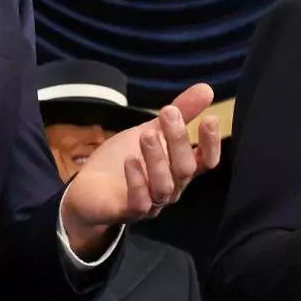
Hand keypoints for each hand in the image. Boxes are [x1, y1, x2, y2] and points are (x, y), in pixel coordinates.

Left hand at [60, 84, 222, 255]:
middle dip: (178, 140)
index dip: (211, 143)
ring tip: (146, 135)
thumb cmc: (125, 158)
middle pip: (185, 169)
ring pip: (164, 186)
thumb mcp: (152, 130)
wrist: (89, 188)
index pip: (206, 161)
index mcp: (179, 169)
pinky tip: (130, 161)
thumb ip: (180, 113)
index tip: (210, 118)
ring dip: (157, 159)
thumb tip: (207, 88)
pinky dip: (137, 181)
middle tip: (168, 112)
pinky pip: (140, 202)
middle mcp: (171, 188)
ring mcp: (151, 203)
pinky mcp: (128, 211)